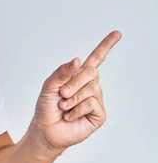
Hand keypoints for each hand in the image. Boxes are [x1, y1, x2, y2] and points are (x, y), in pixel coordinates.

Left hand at [30, 30, 121, 152]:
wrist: (45, 129)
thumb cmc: (47, 106)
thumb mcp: (49, 85)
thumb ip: (62, 72)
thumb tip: (78, 60)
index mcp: (78, 76)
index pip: (96, 59)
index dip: (106, 46)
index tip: (117, 33)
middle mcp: (90, 85)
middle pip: (90, 73)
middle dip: (72, 83)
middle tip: (62, 94)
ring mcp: (96, 100)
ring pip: (90, 89)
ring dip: (72, 98)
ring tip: (64, 106)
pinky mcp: (99, 114)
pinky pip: (91, 104)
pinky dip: (76, 110)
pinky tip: (70, 115)